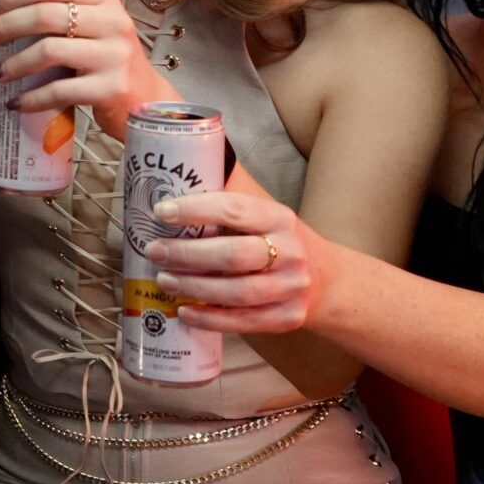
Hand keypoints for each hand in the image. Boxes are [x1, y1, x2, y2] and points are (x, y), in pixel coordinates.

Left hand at [0, 0, 175, 139]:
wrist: (146, 99)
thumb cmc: (104, 58)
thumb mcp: (81, 26)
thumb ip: (41, 8)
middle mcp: (112, 20)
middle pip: (44, 14)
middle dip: (5, 27)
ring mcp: (114, 54)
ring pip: (48, 51)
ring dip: (13, 64)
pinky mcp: (111, 88)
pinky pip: (60, 90)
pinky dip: (31, 98)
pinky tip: (15, 102)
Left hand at [143, 190, 327, 333]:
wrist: (329, 280)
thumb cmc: (280, 240)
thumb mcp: (265, 211)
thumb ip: (230, 194)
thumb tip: (178, 161)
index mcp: (279, 217)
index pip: (235, 209)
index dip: (196, 209)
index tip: (162, 210)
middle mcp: (289, 252)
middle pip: (234, 255)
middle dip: (188, 254)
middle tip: (154, 250)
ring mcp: (290, 288)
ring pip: (238, 292)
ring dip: (195, 287)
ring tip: (164, 279)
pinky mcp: (286, 318)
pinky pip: (244, 321)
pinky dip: (210, 318)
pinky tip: (185, 311)